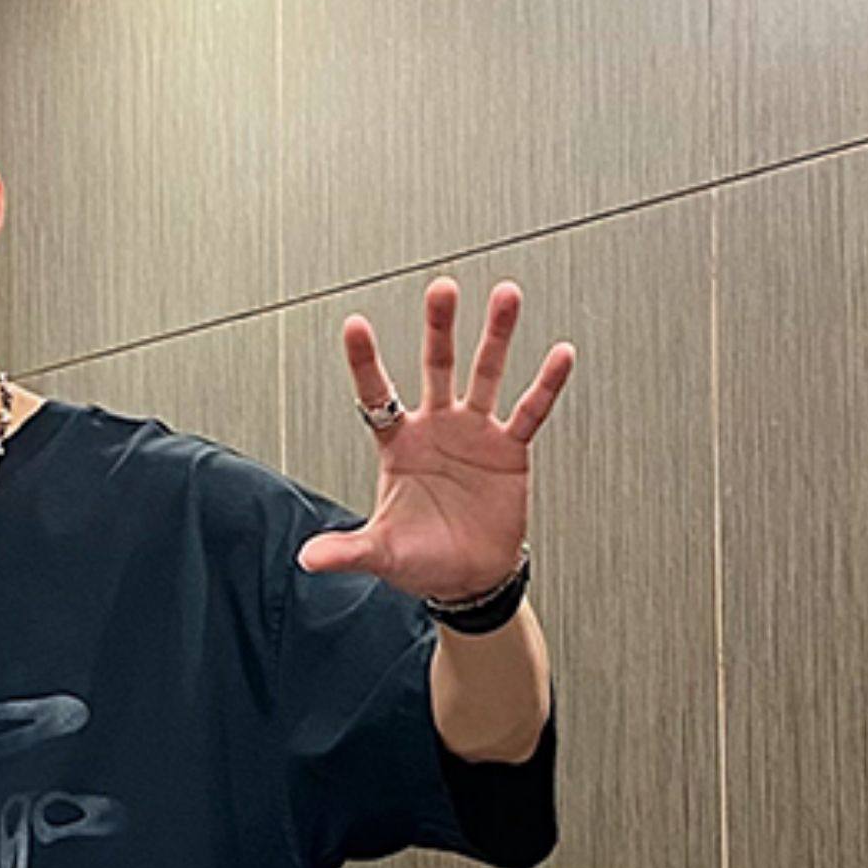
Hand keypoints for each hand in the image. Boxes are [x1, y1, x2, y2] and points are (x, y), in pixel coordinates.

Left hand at [298, 278, 573, 610]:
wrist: (468, 578)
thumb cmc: (421, 560)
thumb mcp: (381, 553)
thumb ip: (347, 550)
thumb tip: (308, 559)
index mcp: (399, 444)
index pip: (377, 395)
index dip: (365, 362)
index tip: (354, 324)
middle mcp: (437, 427)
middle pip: (436, 365)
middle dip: (439, 328)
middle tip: (442, 289)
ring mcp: (474, 433)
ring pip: (485, 373)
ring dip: (496, 336)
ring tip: (505, 295)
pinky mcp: (509, 449)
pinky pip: (529, 411)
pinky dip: (546, 385)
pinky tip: (560, 354)